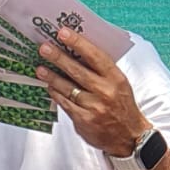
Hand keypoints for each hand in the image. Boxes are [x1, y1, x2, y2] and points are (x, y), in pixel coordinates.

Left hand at [32, 28, 147, 157]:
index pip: (95, 56)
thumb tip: (77, 51)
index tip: (63, 33)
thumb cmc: (122, 105)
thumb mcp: (119, 84)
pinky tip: (49, 86)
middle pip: (77, 71)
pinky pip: (65, 103)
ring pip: (68, 88)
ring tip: (40, 68)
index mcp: (116, 78)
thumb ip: (102, 70)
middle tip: (44, 48)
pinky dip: (56, 94)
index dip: (78, 43)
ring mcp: (94, 107)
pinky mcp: (84, 120)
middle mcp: (106, 92)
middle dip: (58, 58)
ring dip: (51, 77)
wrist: (129, 136)